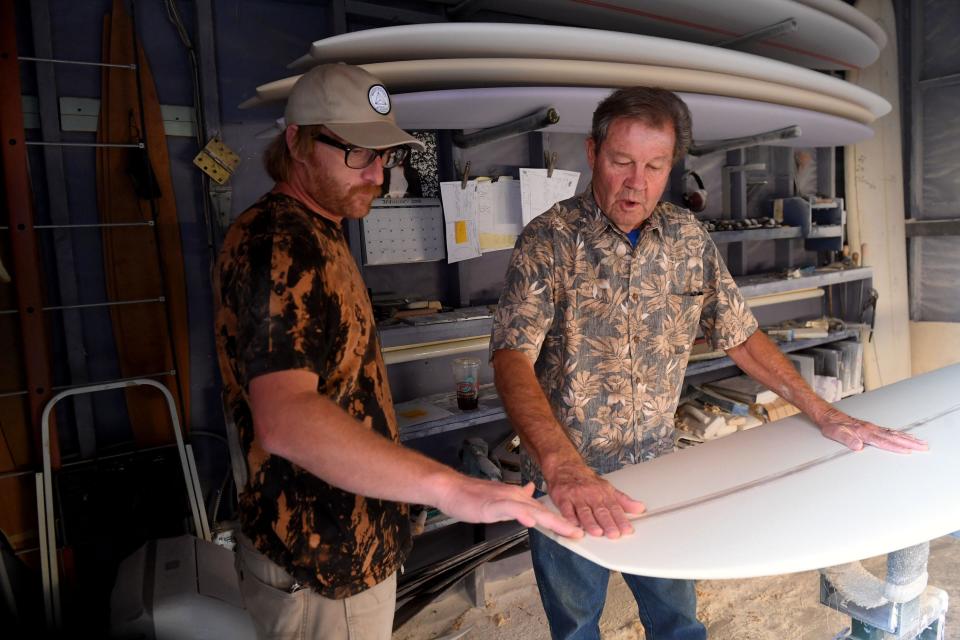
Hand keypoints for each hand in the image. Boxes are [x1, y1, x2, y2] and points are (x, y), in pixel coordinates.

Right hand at [437, 479, 583, 538]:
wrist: (451, 488)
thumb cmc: (472, 496)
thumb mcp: (498, 498)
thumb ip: (516, 498)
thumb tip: (530, 491)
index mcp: (516, 498)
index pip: (542, 511)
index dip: (559, 521)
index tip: (575, 531)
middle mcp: (514, 496)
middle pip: (542, 511)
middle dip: (562, 523)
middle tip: (579, 534)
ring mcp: (504, 499)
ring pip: (532, 510)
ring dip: (550, 520)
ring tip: (567, 530)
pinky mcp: (491, 504)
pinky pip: (509, 509)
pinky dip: (521, 514)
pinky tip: (531, 521)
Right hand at [545, 459, 644, 537]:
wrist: (565, 467)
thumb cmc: (586, 480)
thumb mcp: (607, 488)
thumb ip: (623, 501)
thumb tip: (640, 508)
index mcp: (603, 493)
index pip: (614, 508)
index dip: (621, 519)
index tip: (627, 529)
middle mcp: (590, 495)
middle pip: (600, 511)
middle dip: (608, 523)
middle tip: (614, 534)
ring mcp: (576, 497)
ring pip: (584, 511)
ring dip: (590, 522)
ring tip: (597, 532)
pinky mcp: (562, 498)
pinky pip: (566, 509)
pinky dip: (570, 517)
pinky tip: (574, 525)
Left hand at [817, 408, 927, 453]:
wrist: (828, 415)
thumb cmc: (832, 425)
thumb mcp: (835, 433)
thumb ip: (847, 439)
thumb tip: (858, 446)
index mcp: (864, 432)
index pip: (883, 441)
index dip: (896, 447)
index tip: (908, 451)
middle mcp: (871, 429)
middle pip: (894, 437)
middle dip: (910, 442)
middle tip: (924, 447)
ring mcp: (872, 427)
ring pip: (894, 433)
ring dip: (908, 438)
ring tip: (921, 443)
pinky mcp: (871, 427)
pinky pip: (889, 431)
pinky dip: (900, 434)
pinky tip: (905, 437)